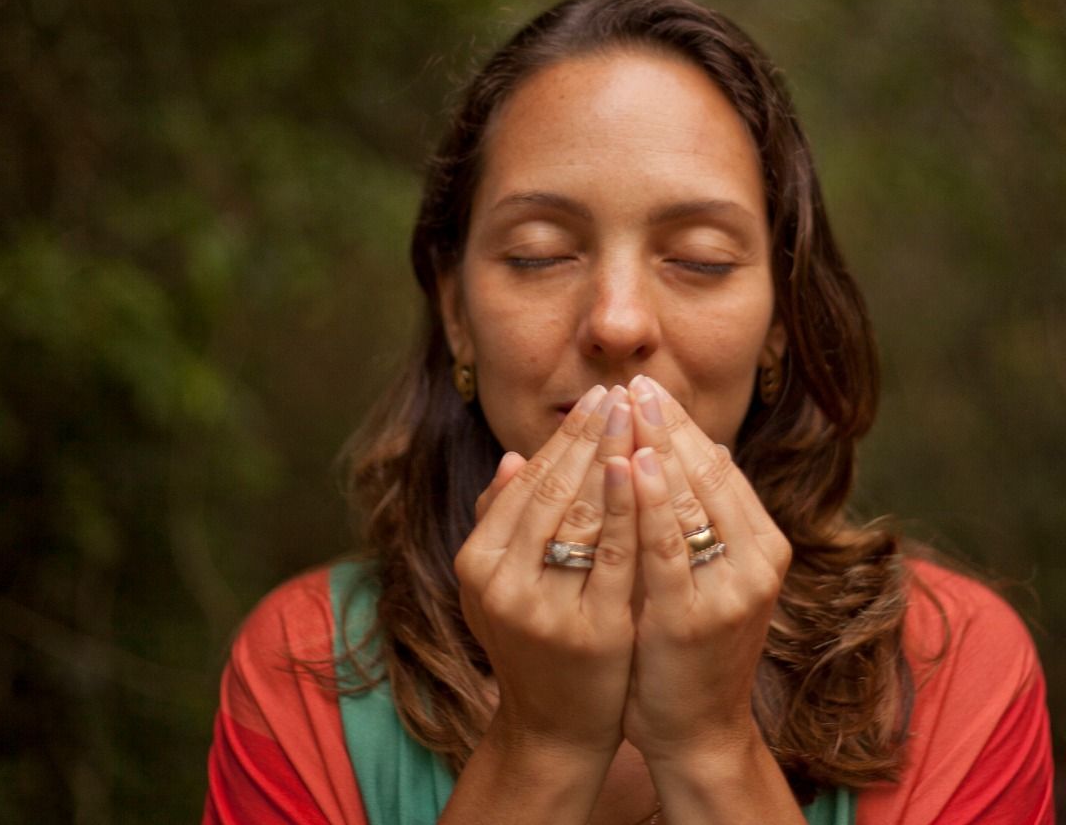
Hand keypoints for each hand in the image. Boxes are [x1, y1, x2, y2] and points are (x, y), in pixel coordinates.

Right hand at [455, 384, 639, 759]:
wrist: (556, 727)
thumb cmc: (531, 642)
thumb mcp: (499, 581)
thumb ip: (501, 521)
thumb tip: (513, 458)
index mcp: (476, 562)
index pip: (527, 481)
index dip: (564, 436)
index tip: (595, 398)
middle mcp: (500, 582)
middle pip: (553, 489)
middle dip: (590, 434)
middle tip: (620, 391)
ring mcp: (543, 608)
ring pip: (583, 514)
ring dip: (611, 457)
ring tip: (637, 416)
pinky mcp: (590, 630)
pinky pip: (613, 555)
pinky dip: (627, 508)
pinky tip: (642, 470)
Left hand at [622, 375, 791, 768]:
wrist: (694, 729)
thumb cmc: (686, 642)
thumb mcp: (700, 569)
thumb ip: (697, 514)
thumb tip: (696, 445)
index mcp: (760, 542)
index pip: (717, 465)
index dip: (680, 422)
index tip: (644, 383)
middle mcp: (757, 560)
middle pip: (707, 473)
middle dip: (667, 422)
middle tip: (632, 378)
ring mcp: (731, 589)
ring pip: (690, 500)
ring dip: (655, 446)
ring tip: (628, 402)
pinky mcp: (694, 616)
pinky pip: (667, 547)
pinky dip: (649, 501)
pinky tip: (629, 463)